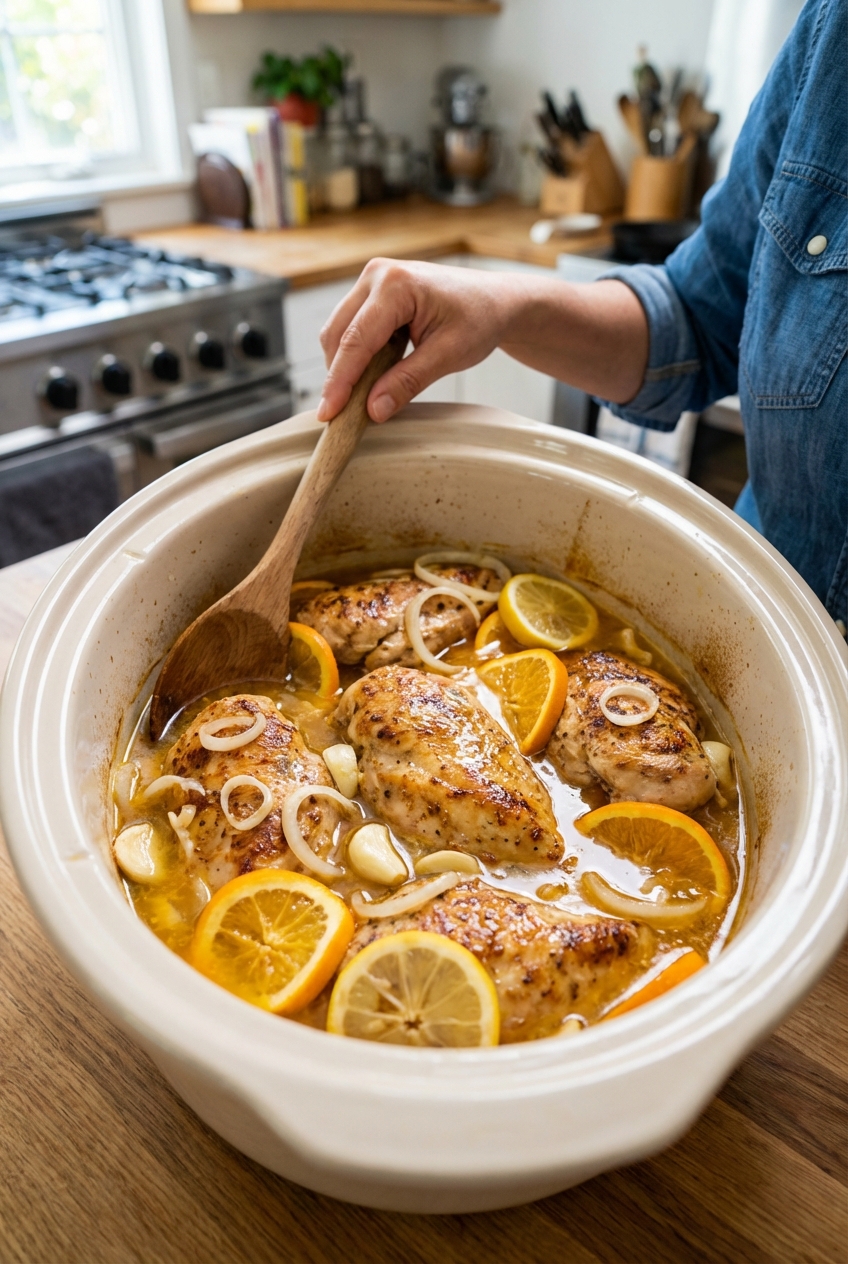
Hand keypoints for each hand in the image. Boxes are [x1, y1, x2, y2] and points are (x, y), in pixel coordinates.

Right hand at [317, 259, 513, 422]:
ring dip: (344, 367)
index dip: (340, 380)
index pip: (356, 340)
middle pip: (338, 335)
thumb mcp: (448, 355)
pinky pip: (350, 329)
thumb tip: (373, 410)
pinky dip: (354, 356)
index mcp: (396, 284)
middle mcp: (377, 275)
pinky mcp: (372, 293)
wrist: (495, 301)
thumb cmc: (479, 319)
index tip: (328, 414)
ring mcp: (371, 281)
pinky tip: (369, 377)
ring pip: (338, 332)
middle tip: (342, 416)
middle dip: (338, 376)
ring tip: (360, 398)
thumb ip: (408, 382)